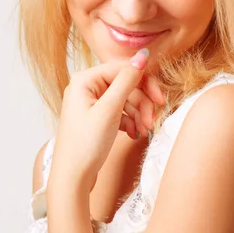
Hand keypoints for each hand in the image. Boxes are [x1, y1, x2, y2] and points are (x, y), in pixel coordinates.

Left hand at [48, 49, 164, 193]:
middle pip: (127, 85)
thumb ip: (127, 81)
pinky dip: (131, 122)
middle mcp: (87, 87)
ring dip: (139, 114)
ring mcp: (92, 103)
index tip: (161, 101)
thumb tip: (143, 54)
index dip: (146, 83)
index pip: (125, 69)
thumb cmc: (85, 145)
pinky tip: (134, 134)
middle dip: (142, 103)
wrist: (72, 178)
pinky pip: (121, 112)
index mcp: (86, 79)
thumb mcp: (109, 110)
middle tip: (152, 122)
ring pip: (126, 100)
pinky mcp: (97, 117)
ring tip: (144, 131)